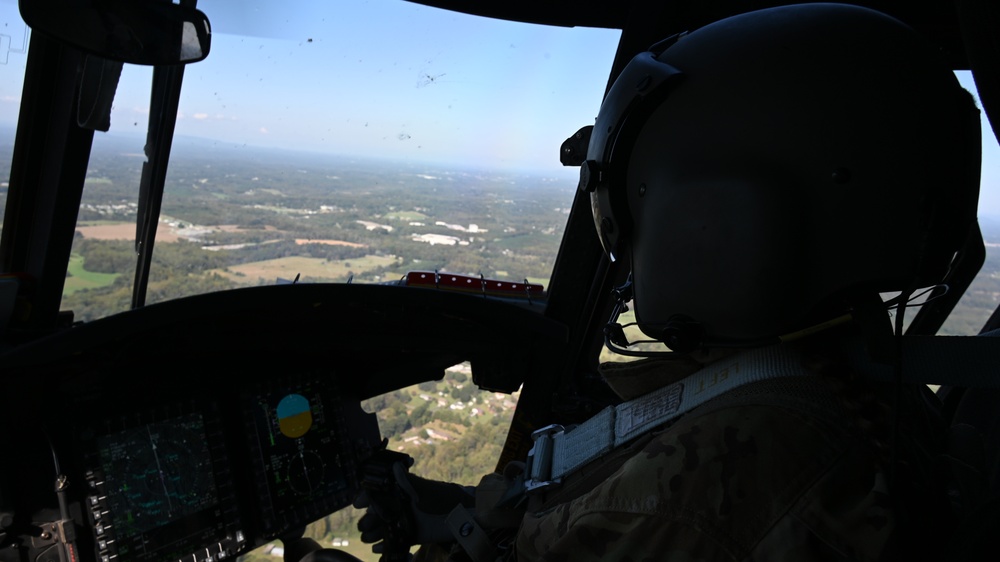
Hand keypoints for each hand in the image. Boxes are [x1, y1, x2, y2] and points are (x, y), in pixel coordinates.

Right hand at [354, 462, 474, 552]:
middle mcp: (401, 506)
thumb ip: (407, 481)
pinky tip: (377, 549)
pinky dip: (386, 546)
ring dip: (374, 533)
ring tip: (367, 537)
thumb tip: (394, 466)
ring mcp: (407, 521)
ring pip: (385, 528)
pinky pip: (396, 541)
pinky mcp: (414, 535)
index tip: (357, 503)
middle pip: (379, 513)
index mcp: (402, 492)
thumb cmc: (442, 497)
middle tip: (364, 525)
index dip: (367, 498)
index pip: (379, 493)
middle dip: (369, 519)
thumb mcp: (423, 489)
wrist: (463, 515)